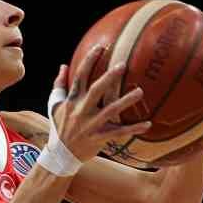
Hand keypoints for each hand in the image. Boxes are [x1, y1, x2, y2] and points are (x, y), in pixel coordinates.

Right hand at [49, 44, 149, 163]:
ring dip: (126, 101)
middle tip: (123, 64)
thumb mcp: (55, 105)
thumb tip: (63, 65)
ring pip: (110, 110)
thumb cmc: (59, 127)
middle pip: (96, 90)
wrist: (60, 154)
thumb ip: (59, 85)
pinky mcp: (99, 138)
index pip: (80, 76)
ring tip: (140, 91)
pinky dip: (133, 129)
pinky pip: (119, 132)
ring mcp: (91, 125)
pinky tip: (148, 124)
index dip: (89, 60)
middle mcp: (81, 110)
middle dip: (109, 77)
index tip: (101, 47)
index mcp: (71, 100)